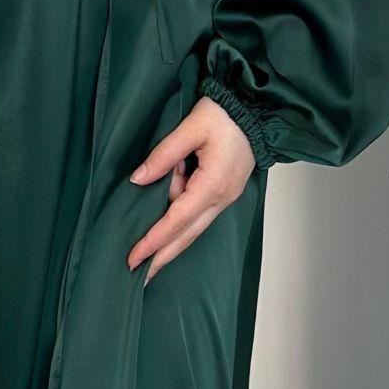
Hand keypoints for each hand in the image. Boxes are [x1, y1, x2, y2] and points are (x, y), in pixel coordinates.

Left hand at [125, 95, 255, 285]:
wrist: (255, 111)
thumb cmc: (225, 115)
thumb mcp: (191, 127)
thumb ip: (163, 155)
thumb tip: (138, 179)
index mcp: (212, 185)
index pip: (176, 220)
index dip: (153, 240)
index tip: (133, 257)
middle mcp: (221, 198)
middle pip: (187, 236)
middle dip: (162, 258)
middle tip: (138, 277)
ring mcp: (225, 197)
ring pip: (194, 229)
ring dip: (171, 246)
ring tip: (149, 262)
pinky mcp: (224, 192)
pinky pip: (200, 216)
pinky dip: (182, 229)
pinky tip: (168, 234)